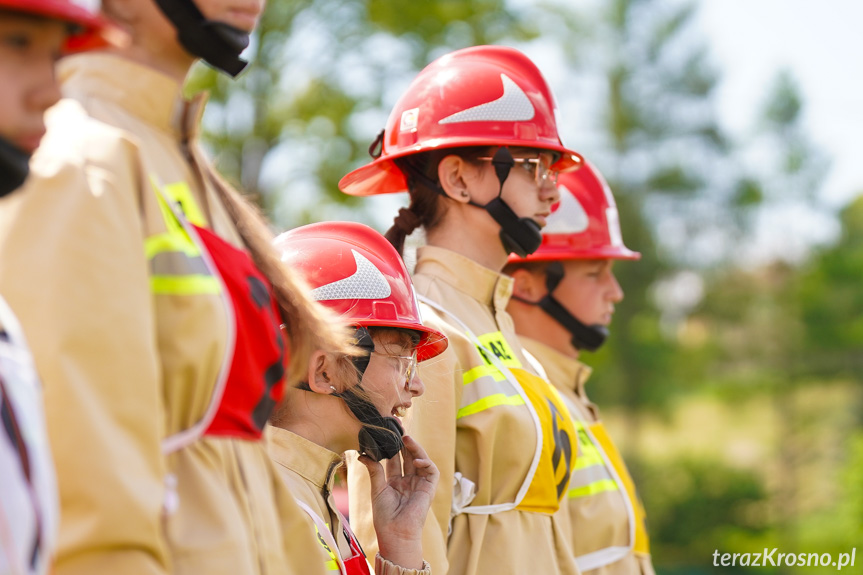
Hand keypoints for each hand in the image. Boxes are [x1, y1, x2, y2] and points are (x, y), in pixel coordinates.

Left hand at [358, 434, 438, 569]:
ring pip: (420, 460)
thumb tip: (363, 454)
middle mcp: (408, 481)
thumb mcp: (377, 489)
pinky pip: (431, 471)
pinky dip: (426, 463)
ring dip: (415, 448)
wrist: (395, 533)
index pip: (395, 460)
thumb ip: (374, 470)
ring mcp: (419, 484)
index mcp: (395, 482)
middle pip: (408, 457)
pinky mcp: (429, 488)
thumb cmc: (384, 516)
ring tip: (406, 438)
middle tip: (397, 430)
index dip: (392, 448)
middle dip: (404, 444)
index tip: (386, 435)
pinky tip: (416, 460)